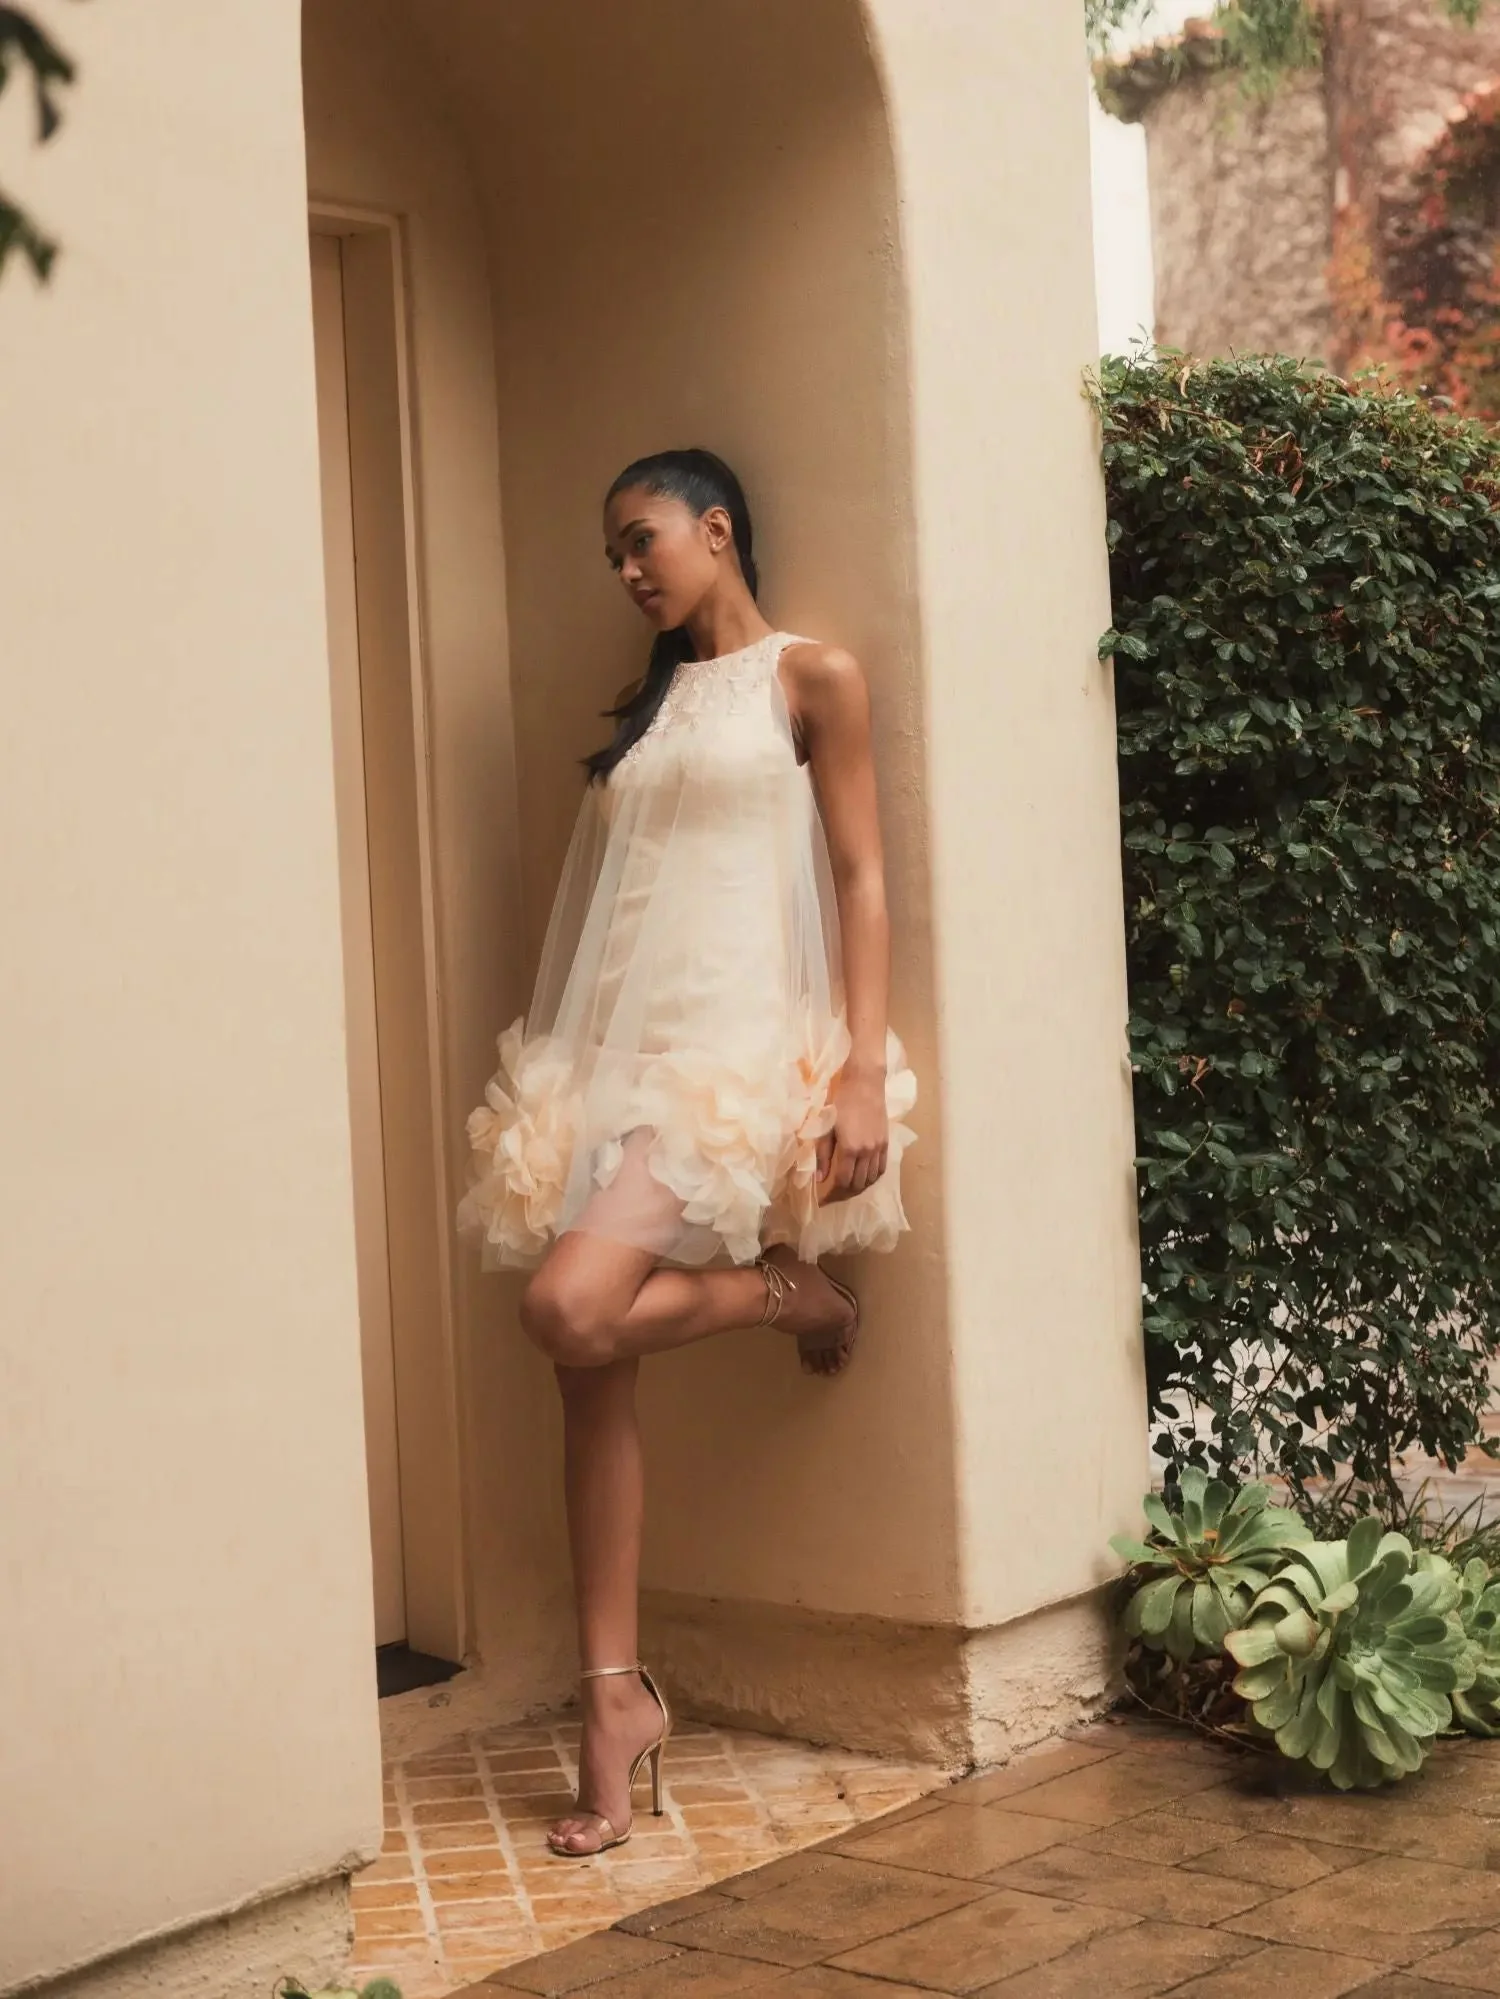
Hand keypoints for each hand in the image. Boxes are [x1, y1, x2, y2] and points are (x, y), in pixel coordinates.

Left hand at [817, 1062, 888, 1203]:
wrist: (865, 1084)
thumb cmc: (840, 1102)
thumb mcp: (826, 1127)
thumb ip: (823, 1154)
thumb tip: (820, 1178)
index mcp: (850, 1149)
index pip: (842, 1181)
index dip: (833, 1194)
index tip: (823, 1200)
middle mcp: (867, 1152)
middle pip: (858, 1184)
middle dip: (844, 1194)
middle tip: (833, 1197)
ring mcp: (879, 1148)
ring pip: (871, 1179)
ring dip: (859, 1188)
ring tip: (847, 1190)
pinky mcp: (886, 1143)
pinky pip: (881, 1169)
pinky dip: (872, 1178)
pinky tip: (864, 1179)